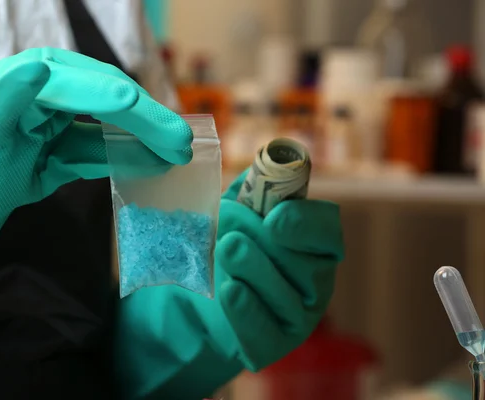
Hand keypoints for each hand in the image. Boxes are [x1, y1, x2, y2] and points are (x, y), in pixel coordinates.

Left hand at [0, 47, 192, 254]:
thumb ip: (2, 100)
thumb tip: (39, 71)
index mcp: (15, 83)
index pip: (79, 84)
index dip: (121, 105)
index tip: (156, 125)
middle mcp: (37, 96)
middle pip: (102, 98)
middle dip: (144, 120)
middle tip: (182, 142)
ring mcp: (48, 125)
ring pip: (105, 125)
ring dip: (141, 138)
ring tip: (177, 152)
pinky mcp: (53, 153)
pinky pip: (95, 151)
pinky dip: (123, 158)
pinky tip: (151, 163)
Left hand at [215, 170, 344, 369]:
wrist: (201, 301)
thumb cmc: (226, 247)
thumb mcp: (235, 213)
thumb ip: (250, 191)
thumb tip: (261, 169)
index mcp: (312, 244)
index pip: (326, 231)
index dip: (305, 224)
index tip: (274, 219)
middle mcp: (315, 281)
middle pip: (305, 265)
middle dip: (266, 248)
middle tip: (231, 239)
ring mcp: (299, 318)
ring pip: (285, 297)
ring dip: (253, 271)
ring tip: (226, 251)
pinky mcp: (274, 346)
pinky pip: (265, 331)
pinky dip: (246, 310)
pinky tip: (229, 290)